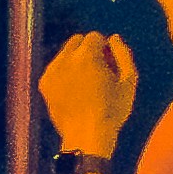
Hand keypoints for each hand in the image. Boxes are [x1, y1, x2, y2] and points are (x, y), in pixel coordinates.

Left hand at [43, 29, 140, 158]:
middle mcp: (65, 59)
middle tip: (98, 72)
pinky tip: (75, 92)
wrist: (87, 136)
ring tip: (87, 85)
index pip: (94, 37)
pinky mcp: (44, 83)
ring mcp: (52, 71)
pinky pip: (56, 69)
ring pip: (65, 55)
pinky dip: (65, 75)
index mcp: (87, 56)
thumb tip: (115, 38)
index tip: (109, 66)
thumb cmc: (112, 110)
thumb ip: (123, 55)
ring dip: (76, 62)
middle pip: (77, 41)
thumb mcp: (128, 82)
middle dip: (88, 50)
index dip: (105, 49)